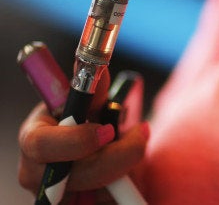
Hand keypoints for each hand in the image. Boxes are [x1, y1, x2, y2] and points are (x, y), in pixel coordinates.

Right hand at [18, 68, 149, 202]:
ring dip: (124, 169)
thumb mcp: (93, 106)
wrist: (105, 156)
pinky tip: (128, 174)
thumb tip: (98, 69)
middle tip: (140, 136)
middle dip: (116, 156)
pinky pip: (108, 203)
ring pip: (97, 191)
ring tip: (135, 147)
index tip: (109, 131)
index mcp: (35, 139)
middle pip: (76, 174)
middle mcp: (38, 173)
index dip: (77, 140)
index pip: (41, 144)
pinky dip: (125, 188)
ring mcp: (57, 196)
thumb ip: (94, 91)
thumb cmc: (91, 125)